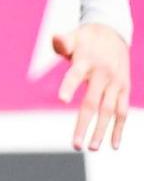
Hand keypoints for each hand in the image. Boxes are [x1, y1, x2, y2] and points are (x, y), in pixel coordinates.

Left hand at [53, 23, 130, 150]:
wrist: (113, 33)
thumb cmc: (85, 39)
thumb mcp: (74, 36)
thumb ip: (63, 42)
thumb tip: (56, 39)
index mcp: (86, 61)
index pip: (75, 75)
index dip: (69, 86)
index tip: (61, 99)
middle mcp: (103, 74)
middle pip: (92, 102)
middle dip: (84, 124)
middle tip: (75, 145)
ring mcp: (116, 83)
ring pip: (110, 111)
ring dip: (102, 131)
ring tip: (91, 148)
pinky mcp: (124, 89)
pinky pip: (122, 111)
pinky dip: (119, 128)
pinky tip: (113, 145)